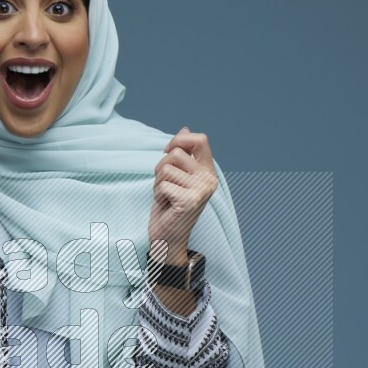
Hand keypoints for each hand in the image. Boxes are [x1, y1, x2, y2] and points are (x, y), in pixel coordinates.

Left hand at [148, 126, 218, 261]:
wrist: (168, 239)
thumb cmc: (170, 208)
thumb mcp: (176, 176)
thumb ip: (183, 154)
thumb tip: (185, 128)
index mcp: (208, 171)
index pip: (201, 139)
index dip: (180, 139)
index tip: (168, 151)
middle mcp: (209, 179)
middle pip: (176, 152)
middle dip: (161, 167)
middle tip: (165, 185)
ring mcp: (201, 190)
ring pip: (166, 167)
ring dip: (158, 182)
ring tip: (165, 196)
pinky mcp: (190, 201)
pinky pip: (163, 184)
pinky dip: (157, 194)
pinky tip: (165, 205)